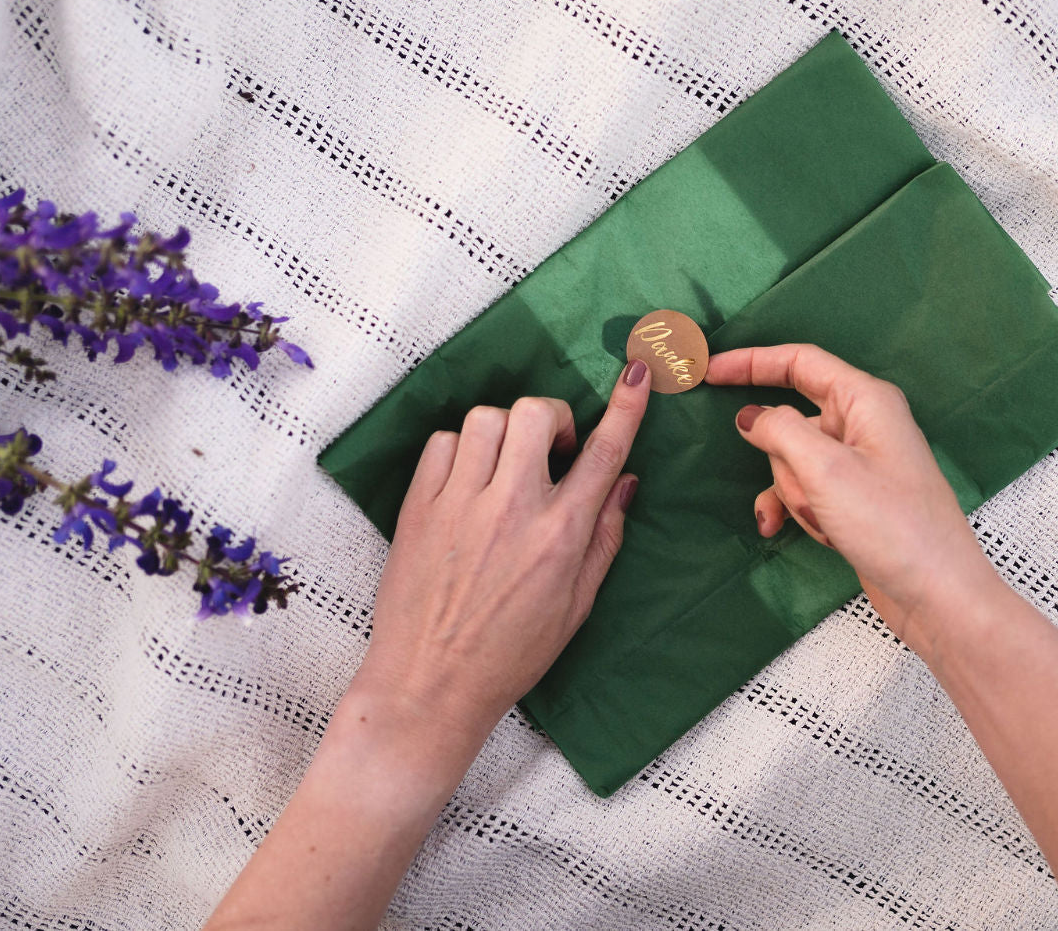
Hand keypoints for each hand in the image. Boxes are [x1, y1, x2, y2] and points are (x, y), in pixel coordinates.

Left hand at [352, 359, 650, 746]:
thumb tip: (625, 483)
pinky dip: (460, 449)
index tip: (638, 373)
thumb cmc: (510, 654)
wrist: (431, 684)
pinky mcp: (419, 507)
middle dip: (552, 418)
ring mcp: (460, 504)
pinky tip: (467, 480)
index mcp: (560, 535)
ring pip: (487, 418)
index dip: (626, 406)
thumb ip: (605, 537)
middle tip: (550, 449)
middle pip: (537, 413)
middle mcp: (512, 509)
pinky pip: (443, 442)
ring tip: (505, 466)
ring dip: (505, 431)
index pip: (604, 452)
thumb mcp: (577, 605)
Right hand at [706, 343, 987, 649]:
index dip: (751, 362)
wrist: (936, 594)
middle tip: (806, 492)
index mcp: (866, 400)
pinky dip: (793, 508)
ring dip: (793, 492)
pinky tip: (781, 530)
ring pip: (793, 460)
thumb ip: (779, 431)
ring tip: (823, 521)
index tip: (708, 371)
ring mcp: (859, 463)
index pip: (799, 362)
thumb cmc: (890, 524)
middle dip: (782, 458)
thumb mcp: (825, 470)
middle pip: (793, 419)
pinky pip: (805, 490)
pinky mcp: (853, 499)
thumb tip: (750, 416)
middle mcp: (864, 424)